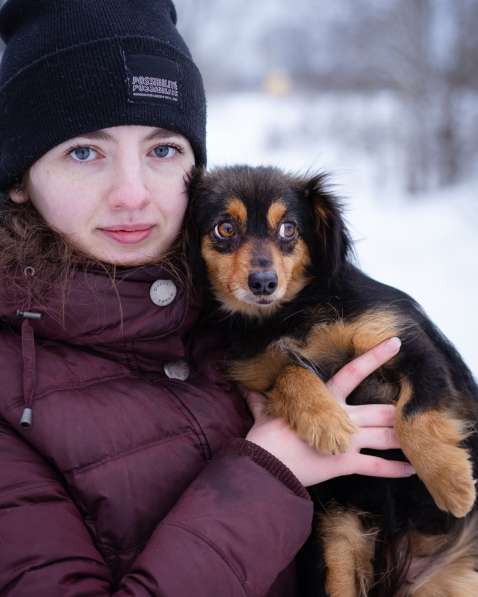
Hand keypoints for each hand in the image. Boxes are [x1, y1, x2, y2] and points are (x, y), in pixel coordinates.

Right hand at [244, 337, 414, 486]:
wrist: (268, 461)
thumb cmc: (267, 433)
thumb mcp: (265, 411)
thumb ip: (260, 399)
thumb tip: (243, 387)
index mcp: (326, 399)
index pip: (355, 372)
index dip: (376, 356)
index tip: (395, 343)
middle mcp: (343, 417)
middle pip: (381, 410)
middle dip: (400, 410)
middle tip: (417, 405)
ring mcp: (347, 440)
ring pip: (385, 436)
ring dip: (403, 437)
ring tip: (421, 437)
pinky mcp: (346, 463)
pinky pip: (376, 467)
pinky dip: (395, 469)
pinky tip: (411, 469)